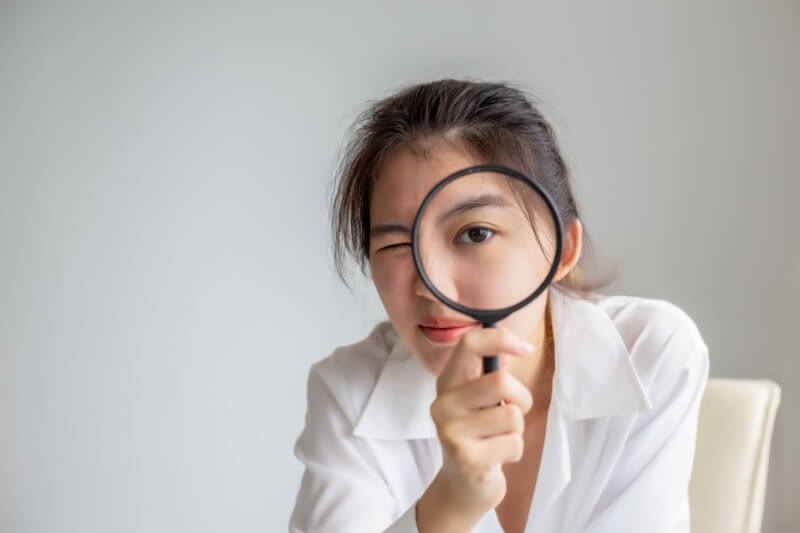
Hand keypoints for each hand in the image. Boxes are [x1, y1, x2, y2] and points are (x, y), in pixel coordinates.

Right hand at [416, 326, 534, 530]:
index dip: (501, 339)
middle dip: (521, 398)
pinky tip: (496, 457)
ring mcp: (451, 432)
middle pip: (500, 381)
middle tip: (513, 414)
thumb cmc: (479, 435)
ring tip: (499, 438)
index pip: (469, 343)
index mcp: (447, 382)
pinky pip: (514, 443)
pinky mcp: (466, 458)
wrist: (462, 487)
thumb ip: (490, 373)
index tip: (526, 348)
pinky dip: (514, 451)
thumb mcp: (479, 400)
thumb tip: (514, 345)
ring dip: (516, 429)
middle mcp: (443, 404)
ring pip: (512, 415)